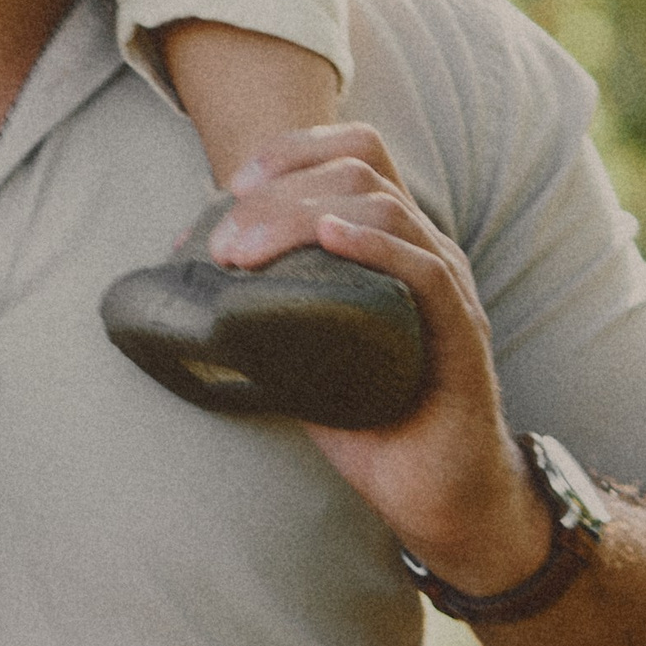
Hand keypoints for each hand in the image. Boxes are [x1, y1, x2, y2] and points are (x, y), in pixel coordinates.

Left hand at [207, 128, 552, 598]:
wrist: (439, 495)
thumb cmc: (372, 421)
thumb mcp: (305, 351)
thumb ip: (267, 309)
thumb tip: (185, 287)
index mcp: (392, 243)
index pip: (358, 152)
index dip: (295, 149)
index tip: (234, 184)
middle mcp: (426, 250)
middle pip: (358, 172)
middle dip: (278, 192)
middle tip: (221, 243)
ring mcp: (447, 287)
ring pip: (382, 209)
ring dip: (301, 217)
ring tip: (245, 252)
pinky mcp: (460, 332)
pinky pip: (425, 270)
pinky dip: (374, 244)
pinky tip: (331, 236)